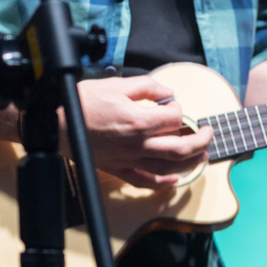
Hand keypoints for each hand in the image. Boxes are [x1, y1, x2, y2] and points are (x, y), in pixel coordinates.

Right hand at [65, 76, 211, 188]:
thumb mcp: (117, 84)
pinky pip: (146, 181)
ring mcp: (129, 159)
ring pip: (168, 166)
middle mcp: (138, 144)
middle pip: (180, 147)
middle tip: (209, 132)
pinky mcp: (119, 169)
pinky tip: (173, 179)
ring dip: (190, 161)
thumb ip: (146, 87)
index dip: (178, 108)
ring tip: (201, 154)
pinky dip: (163, 182)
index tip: (172, 103)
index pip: (174, 118)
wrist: (57, 123)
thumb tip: (166, 92)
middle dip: (200, 139)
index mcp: (139, 121)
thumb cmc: (83, 102)